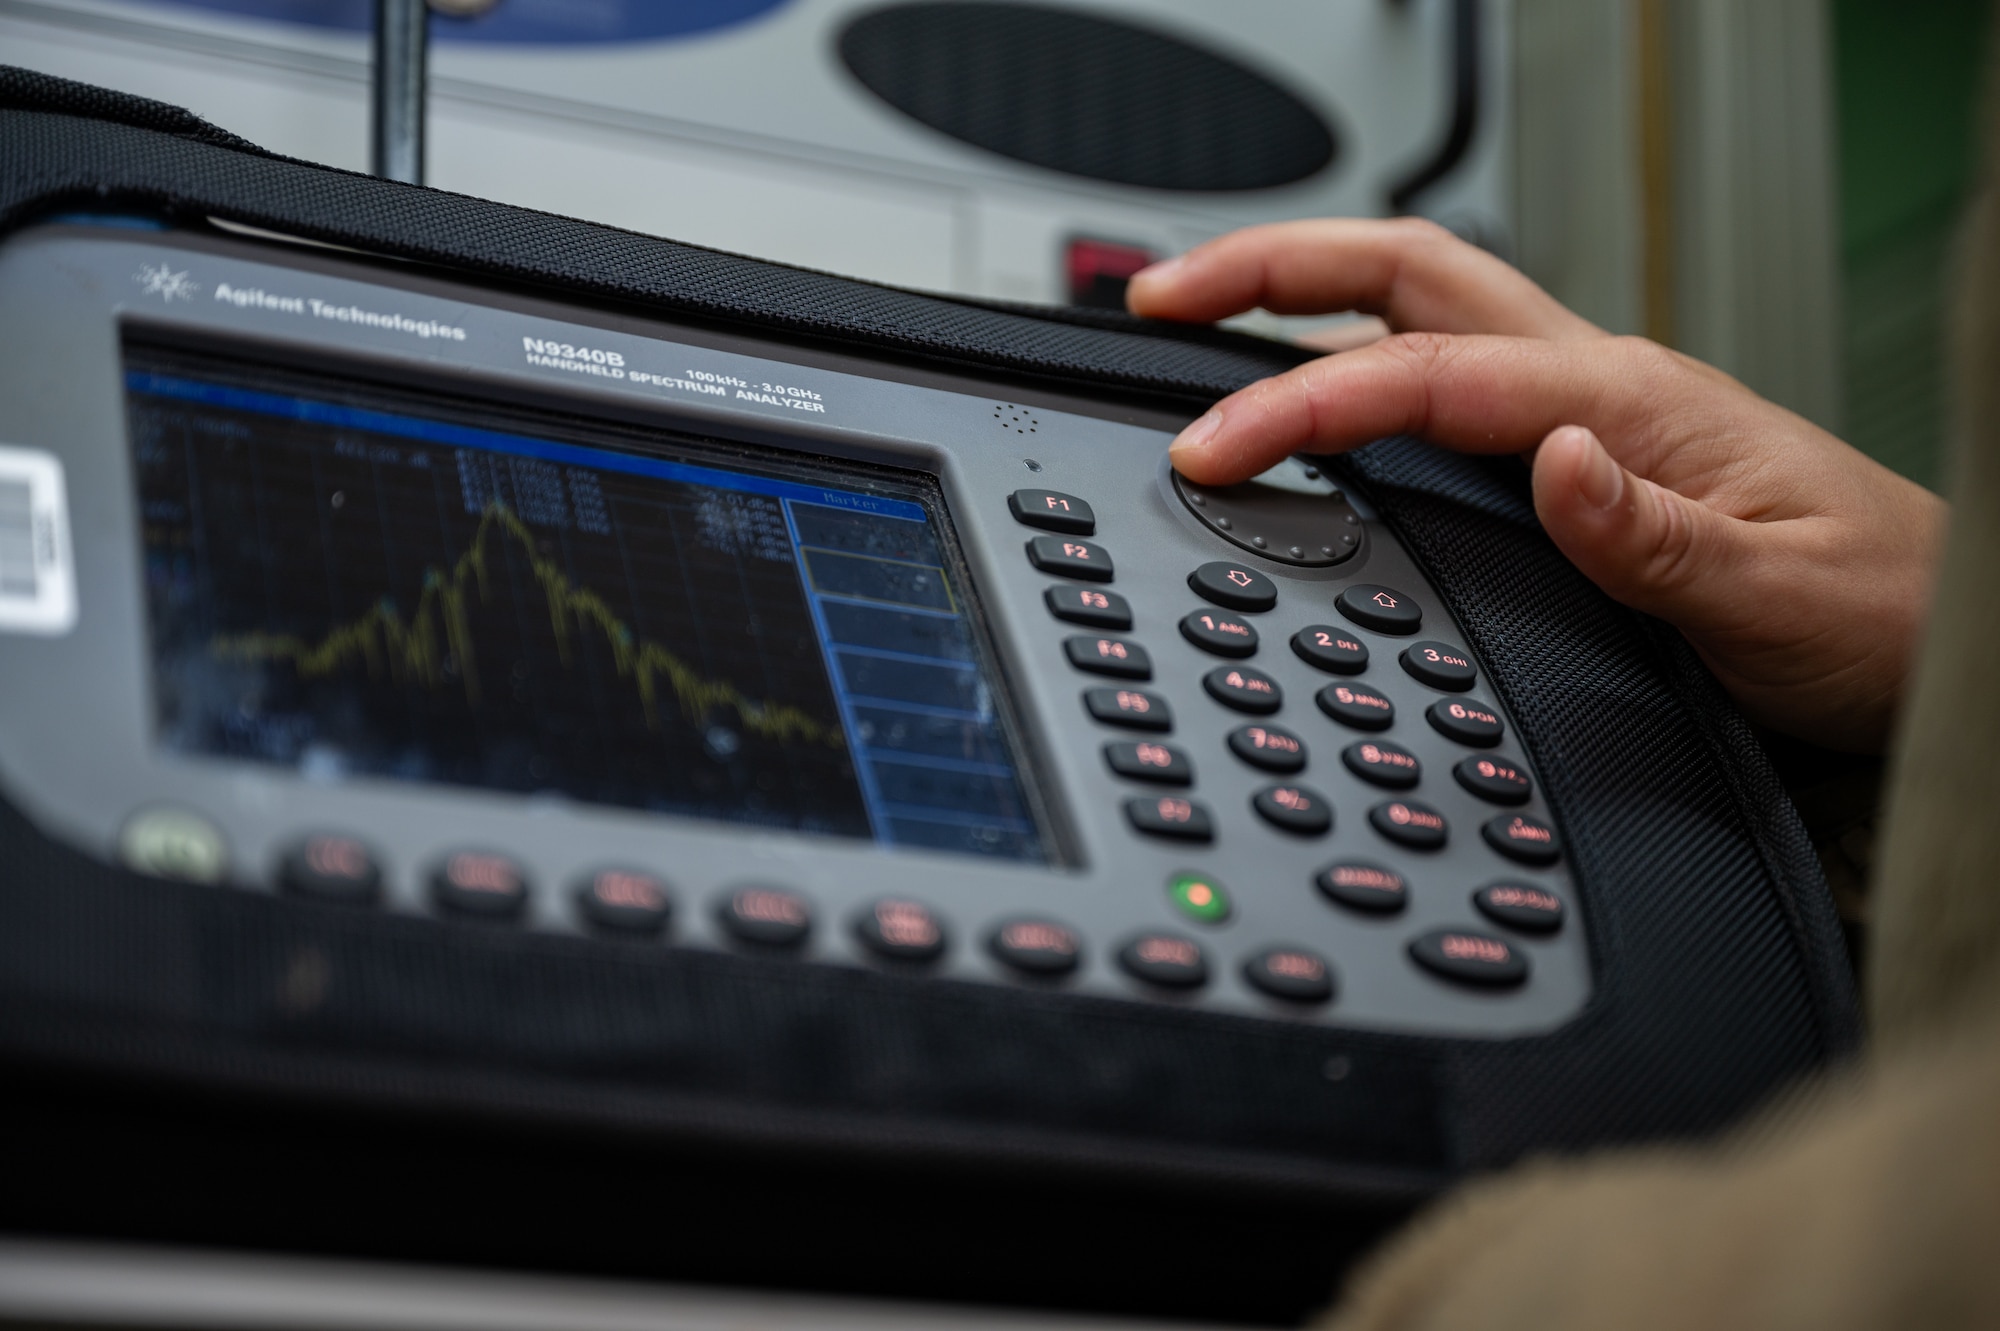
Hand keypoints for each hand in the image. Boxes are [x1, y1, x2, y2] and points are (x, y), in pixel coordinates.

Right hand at [1128, 219, 1945, 752]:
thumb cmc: (1874, 613)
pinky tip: (1317, 387)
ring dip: (1302, 294)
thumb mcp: (1773, 597)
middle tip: (1162, 295)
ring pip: (1418, 308)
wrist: (1944, 636)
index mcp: (1627, 403)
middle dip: (1273, 270)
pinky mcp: (1582, 448)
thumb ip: (1653, 535)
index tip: (1213, 443)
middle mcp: (1598, 385)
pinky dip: (1352, 357)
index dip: (1305, 400)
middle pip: (1407, 277)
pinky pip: (1442, 374)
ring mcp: (1586, 408)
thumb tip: (1546, 461)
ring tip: (1200, 313)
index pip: (1428, 375)